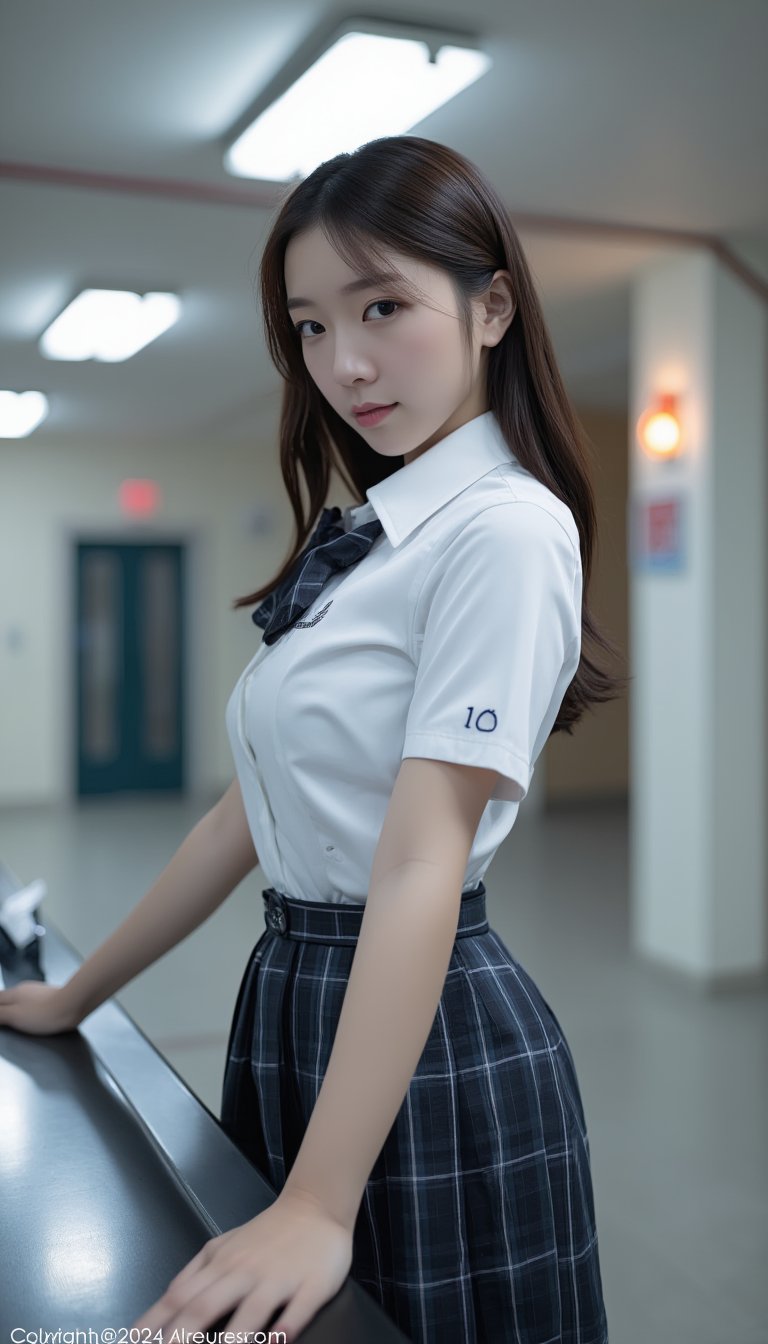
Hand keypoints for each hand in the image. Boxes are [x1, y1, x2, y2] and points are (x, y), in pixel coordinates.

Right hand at [0, 981, 81, 1034]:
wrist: (73, 1005)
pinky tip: (32, 1017)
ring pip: (20, 999)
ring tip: (12, 1018)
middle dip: (3, 1007)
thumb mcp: (14, 1016)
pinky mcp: (49, 998)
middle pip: (7, 997)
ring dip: (14, 1007)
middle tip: (4, 1019)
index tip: (0, 1017)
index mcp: (14, 993)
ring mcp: (38, 992)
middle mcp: (25, 989)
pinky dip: (27, 1009)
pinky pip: (33, 1003)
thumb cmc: (45, 1013)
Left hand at [130, 1187, 353, 1340]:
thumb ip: (192, 1274)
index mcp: (220, 1265)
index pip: (177, 1298)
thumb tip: (162, 1307)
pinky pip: (298, 1309)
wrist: (315, 1206)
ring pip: (250, 1312)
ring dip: (233, 1340)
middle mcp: (243, 1272)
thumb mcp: (221, 1247)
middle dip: (181, 1339)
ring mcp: (277, 1279)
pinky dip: (286, 1327)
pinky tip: (277, 1341)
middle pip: (205, 1307)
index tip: (132, 1343)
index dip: (153, 1324)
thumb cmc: (265, 1234)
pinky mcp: (312, 1285)